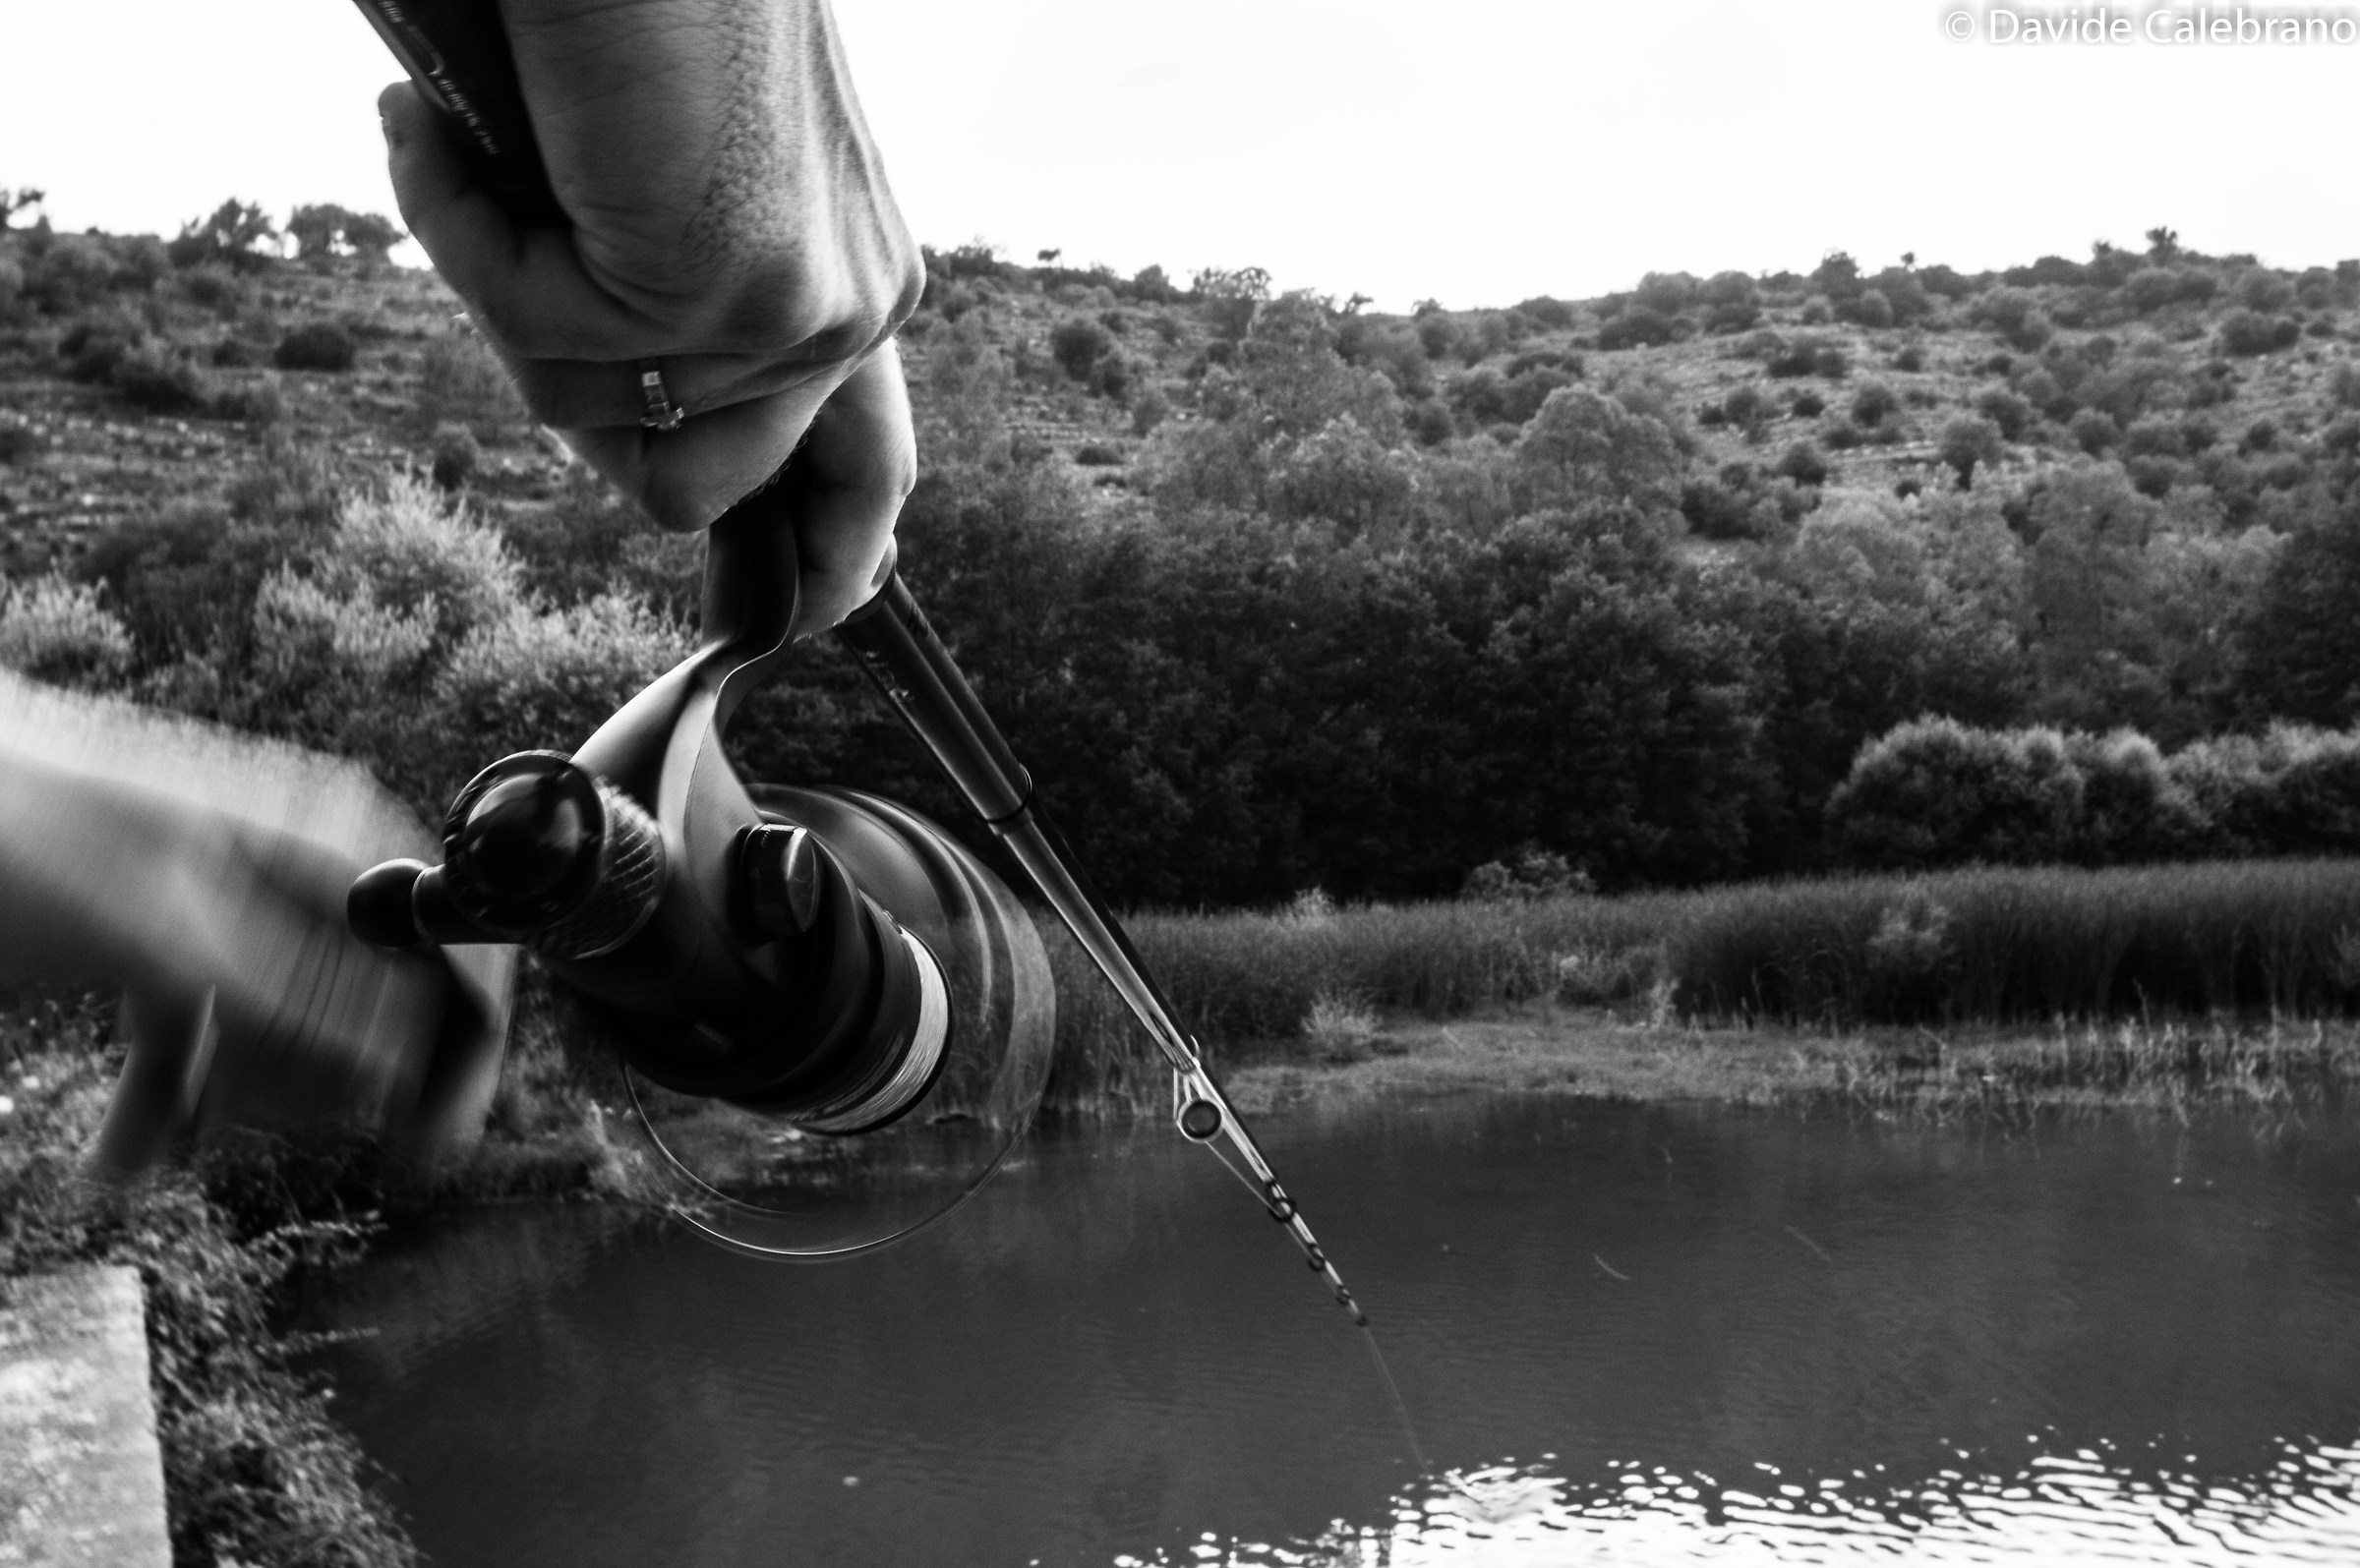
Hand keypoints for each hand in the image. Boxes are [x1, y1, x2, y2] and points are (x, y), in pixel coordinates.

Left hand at [0, 681, 514, 1176]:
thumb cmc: (16, 832)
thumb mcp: (161, 931)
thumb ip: (291, 996)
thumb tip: (405, 1067)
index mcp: (331, 844)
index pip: (460, 950)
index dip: (463, 1048)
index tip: (431, 1140)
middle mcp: (300, 874)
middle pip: (379, 1009)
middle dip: (316, 1089)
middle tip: (247, 1123)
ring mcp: (234, 914)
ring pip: (286, 1041)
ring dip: (226, 1109)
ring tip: (147, 1152)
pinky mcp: (170, 949)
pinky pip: (205, 1043)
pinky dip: (167, 1104)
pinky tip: (118, 1157)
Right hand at [378, 0, 922, 635]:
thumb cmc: (631, 16)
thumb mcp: (675, 184)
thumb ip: (681, 301)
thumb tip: (635, 428)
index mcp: (857, 276)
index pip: (871, 477)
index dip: (828, 562)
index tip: (796, 617)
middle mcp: (852, 306)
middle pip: (694, 487)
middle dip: (573, 401)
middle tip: (504, 249)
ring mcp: (794, 312)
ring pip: (588, 418)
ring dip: (499, 291)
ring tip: (470, 147)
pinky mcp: (718, 296)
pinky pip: (535, 343)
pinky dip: (462, 239)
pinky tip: (446, 135)